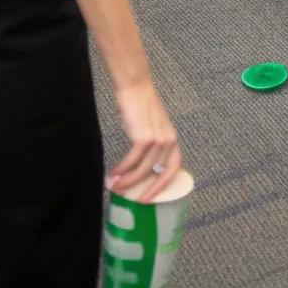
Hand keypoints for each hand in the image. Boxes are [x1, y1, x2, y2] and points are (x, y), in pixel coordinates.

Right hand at [108, 80, 181, 201]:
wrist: (134, 86)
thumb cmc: (139, 106)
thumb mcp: (151, 127)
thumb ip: (152, 144)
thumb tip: (141, 167)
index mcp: (171, 138)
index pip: (175, 167)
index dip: (165, 184)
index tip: (153, 195)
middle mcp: (168, 140)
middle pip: (161, 174)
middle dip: (150, 190)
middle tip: (136, 201)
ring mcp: (157, 139)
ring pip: (143, 170)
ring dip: (128, 181)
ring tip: (115, 187)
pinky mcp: (144, 138)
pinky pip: (132, 161)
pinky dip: (121, 170)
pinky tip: (113, 174)